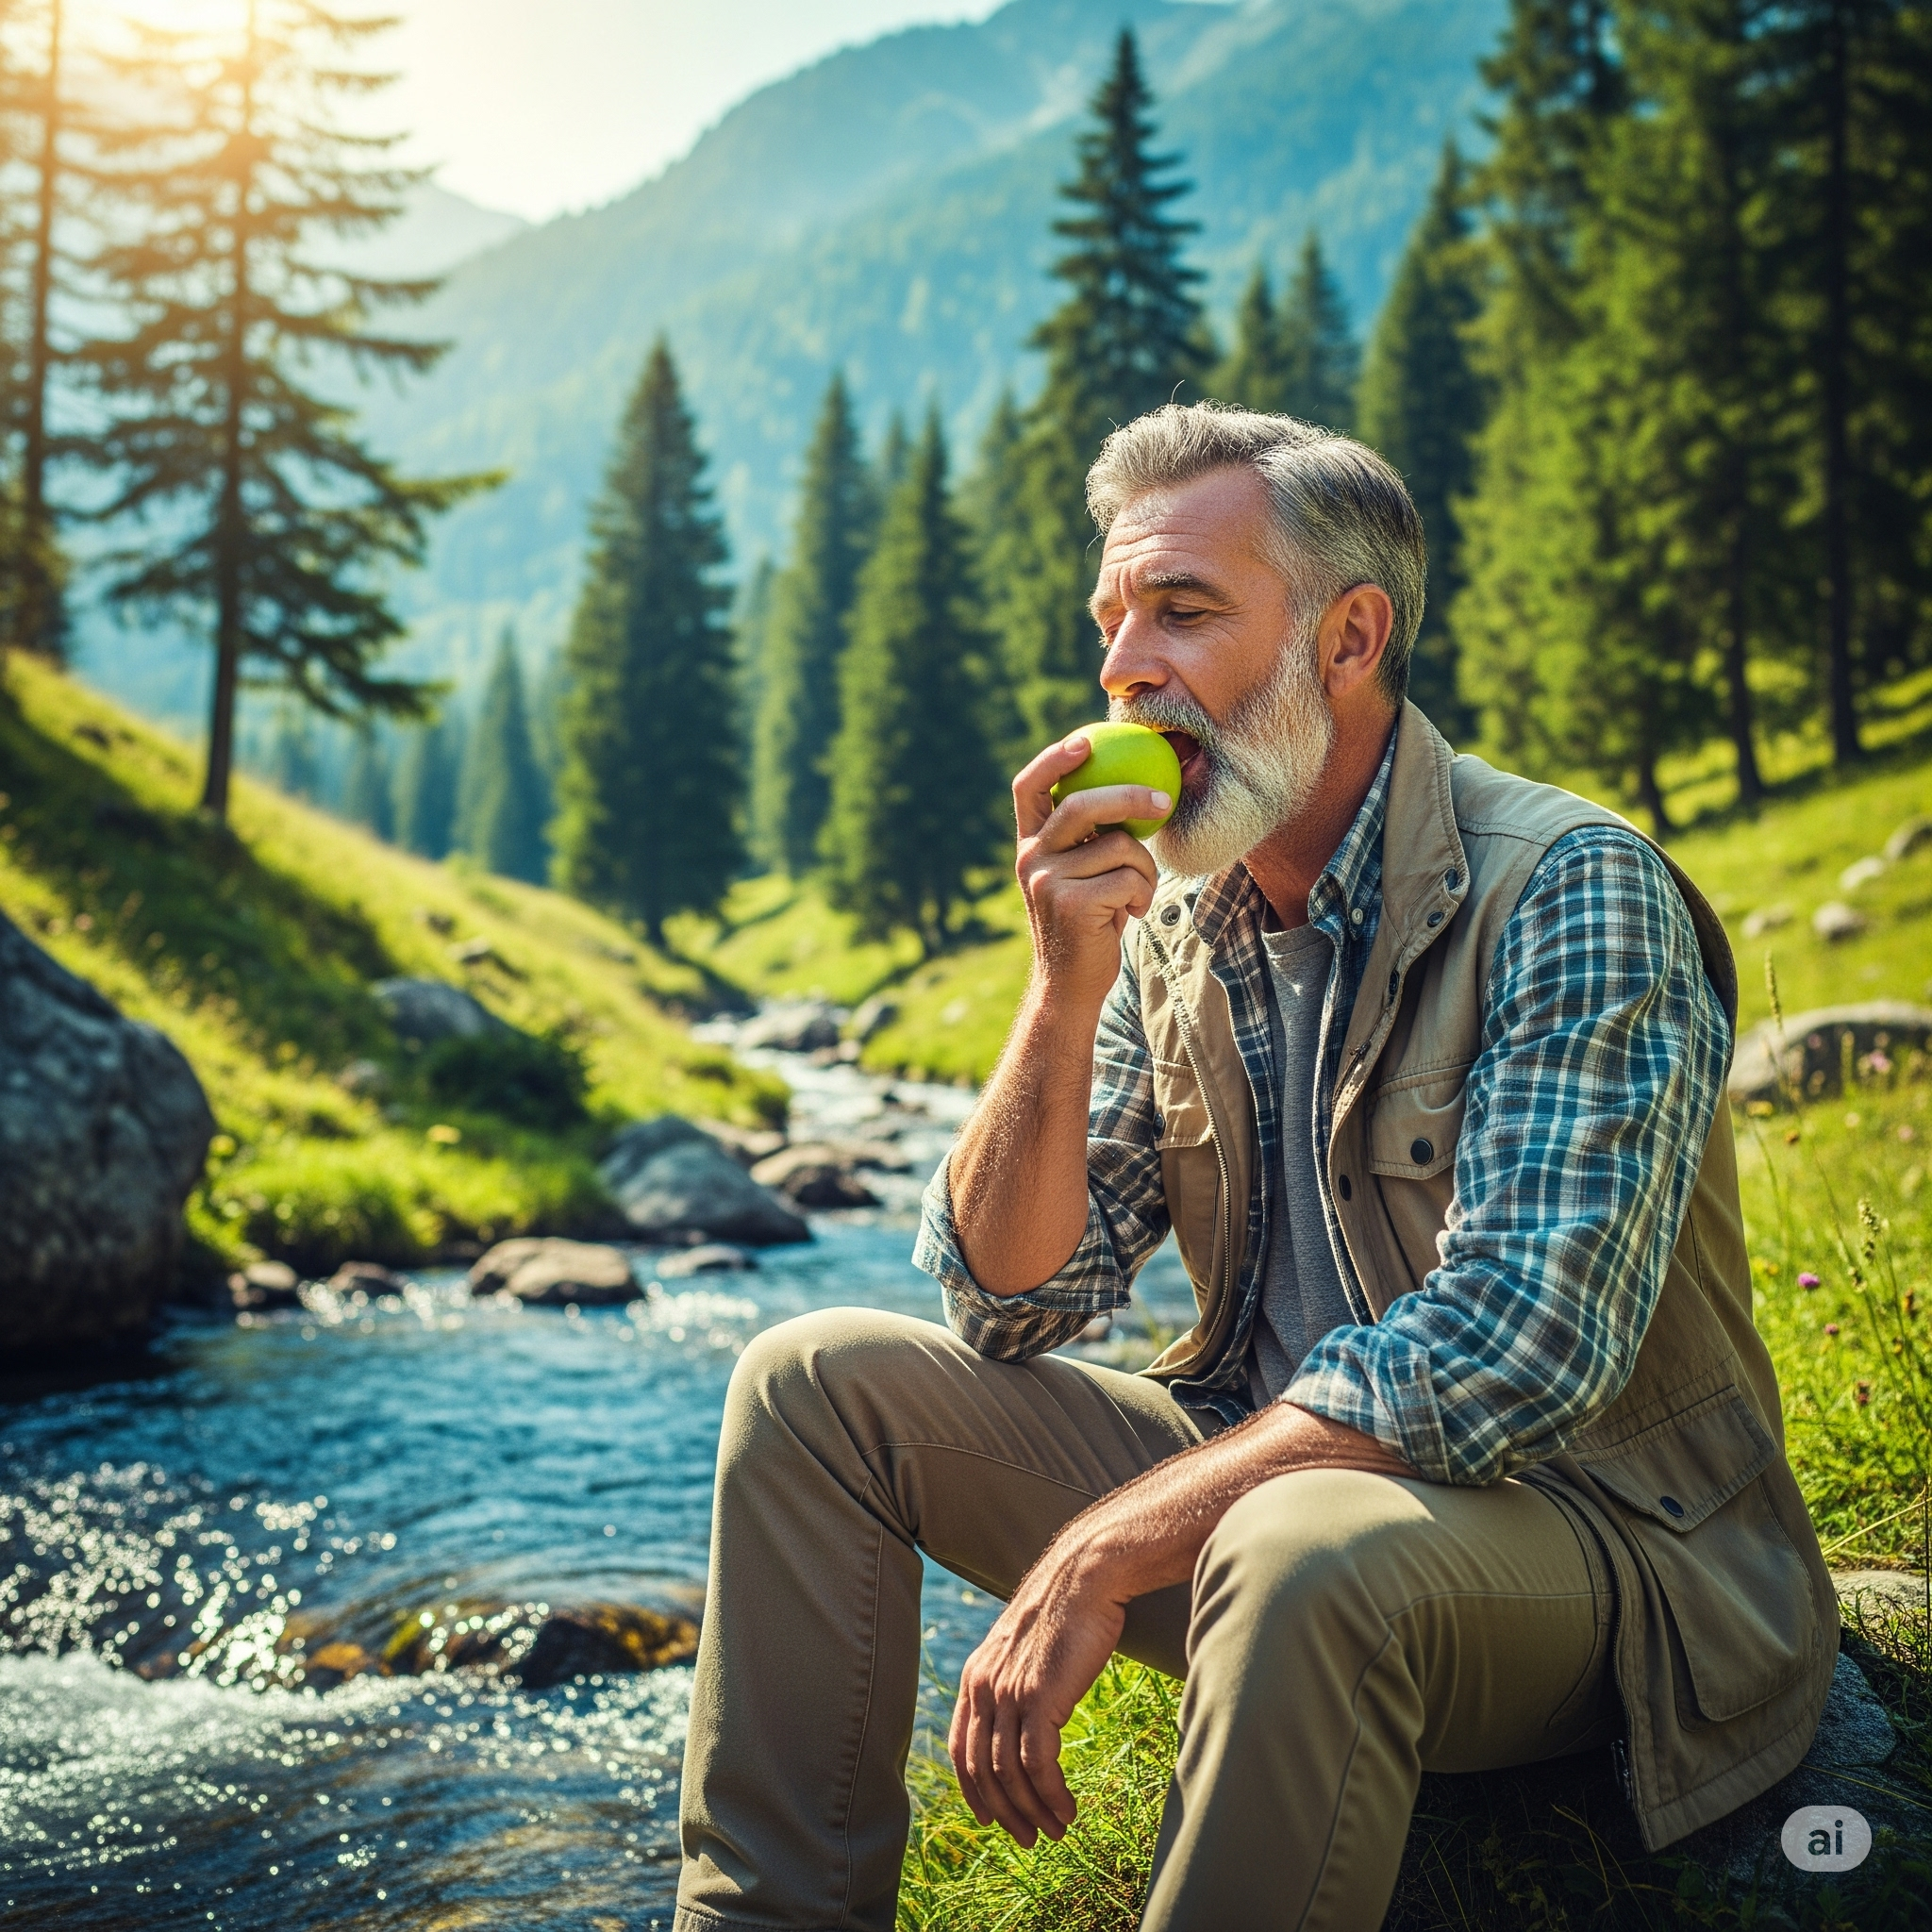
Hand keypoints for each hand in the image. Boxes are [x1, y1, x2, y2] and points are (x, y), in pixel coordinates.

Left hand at [947, 1541, 1126, 1847]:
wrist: (1085, 1576)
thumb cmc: (1066, 1609)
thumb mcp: (1027, 1646)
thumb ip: (1016, 1678)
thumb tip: (1026, 1711)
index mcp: (976, 1675)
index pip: (961, 1748)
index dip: (972, 1790)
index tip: (991, 1818)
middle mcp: (984, 1687)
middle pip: (981, 1769)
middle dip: (1004, 1811)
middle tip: (1030, 1837)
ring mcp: (1009, 1692)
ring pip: (1009, 1773)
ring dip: (1033, 1810)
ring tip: (1057, 1829)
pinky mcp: (1039, 1697)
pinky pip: (1038, 1764)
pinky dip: (1052, 1795)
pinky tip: (1068, 1809)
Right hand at [1013, 735, 1166, 1013]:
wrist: (1070, 985)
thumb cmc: (1088, 923)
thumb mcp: (1080, 874)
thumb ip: (1088, 839)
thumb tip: (1134, 790)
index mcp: (1030, 844)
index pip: (1029, 786)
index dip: (1054, 758)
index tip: (1086, 741)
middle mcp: (1031, 858)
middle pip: (1083, 805)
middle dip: (1129, 797)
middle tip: (1163, 801)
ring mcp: (1047, 881)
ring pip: (1119, 847)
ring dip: (1144, 870)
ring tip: (1137, 894)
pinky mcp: (1070, 904)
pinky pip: (1128, 878)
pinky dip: (1142, 894)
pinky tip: (1131, 913)